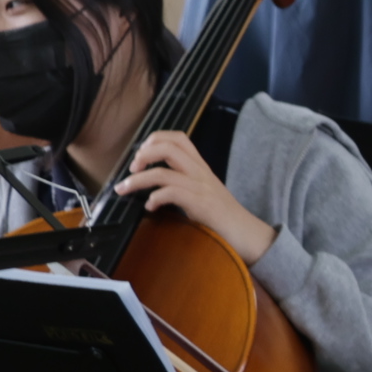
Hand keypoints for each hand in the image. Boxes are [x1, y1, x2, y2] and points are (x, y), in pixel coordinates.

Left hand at [115, 131, 274, 266]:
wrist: (246, 233)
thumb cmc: (223, 216)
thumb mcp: (204, 191)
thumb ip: (184, 182)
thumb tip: (154, 184)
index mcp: (200, 166)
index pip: (179, 138)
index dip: (155, 139)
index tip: (141, 154)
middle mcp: (200, 172)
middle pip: (168, 147)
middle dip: (143, 155)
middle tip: (132, 169)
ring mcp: (200, 187)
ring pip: (162, 172)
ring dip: (137, 179)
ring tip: (124, 188)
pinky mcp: (199, 204)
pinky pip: (171, 193)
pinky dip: (154, 198)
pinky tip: (150, 207)